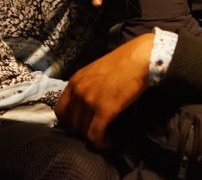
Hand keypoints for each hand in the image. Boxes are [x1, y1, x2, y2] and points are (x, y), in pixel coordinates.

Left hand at [55, 33, 152, 148]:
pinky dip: (101, 144)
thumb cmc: (125, 62)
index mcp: (75, 81)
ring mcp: (90, 100)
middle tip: (96, 135)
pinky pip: (95, 135)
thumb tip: (89, 103)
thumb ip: (88, 85)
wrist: (141, 57)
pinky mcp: (104, 110)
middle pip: (70, 124)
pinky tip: (110, 144)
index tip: (81, 127)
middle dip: (82, 133)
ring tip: (105, 140)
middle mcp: (78, 91)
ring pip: (82, 131)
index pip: (60, 111)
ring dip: (92, 140)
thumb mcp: (97, 71)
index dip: (69, 123)